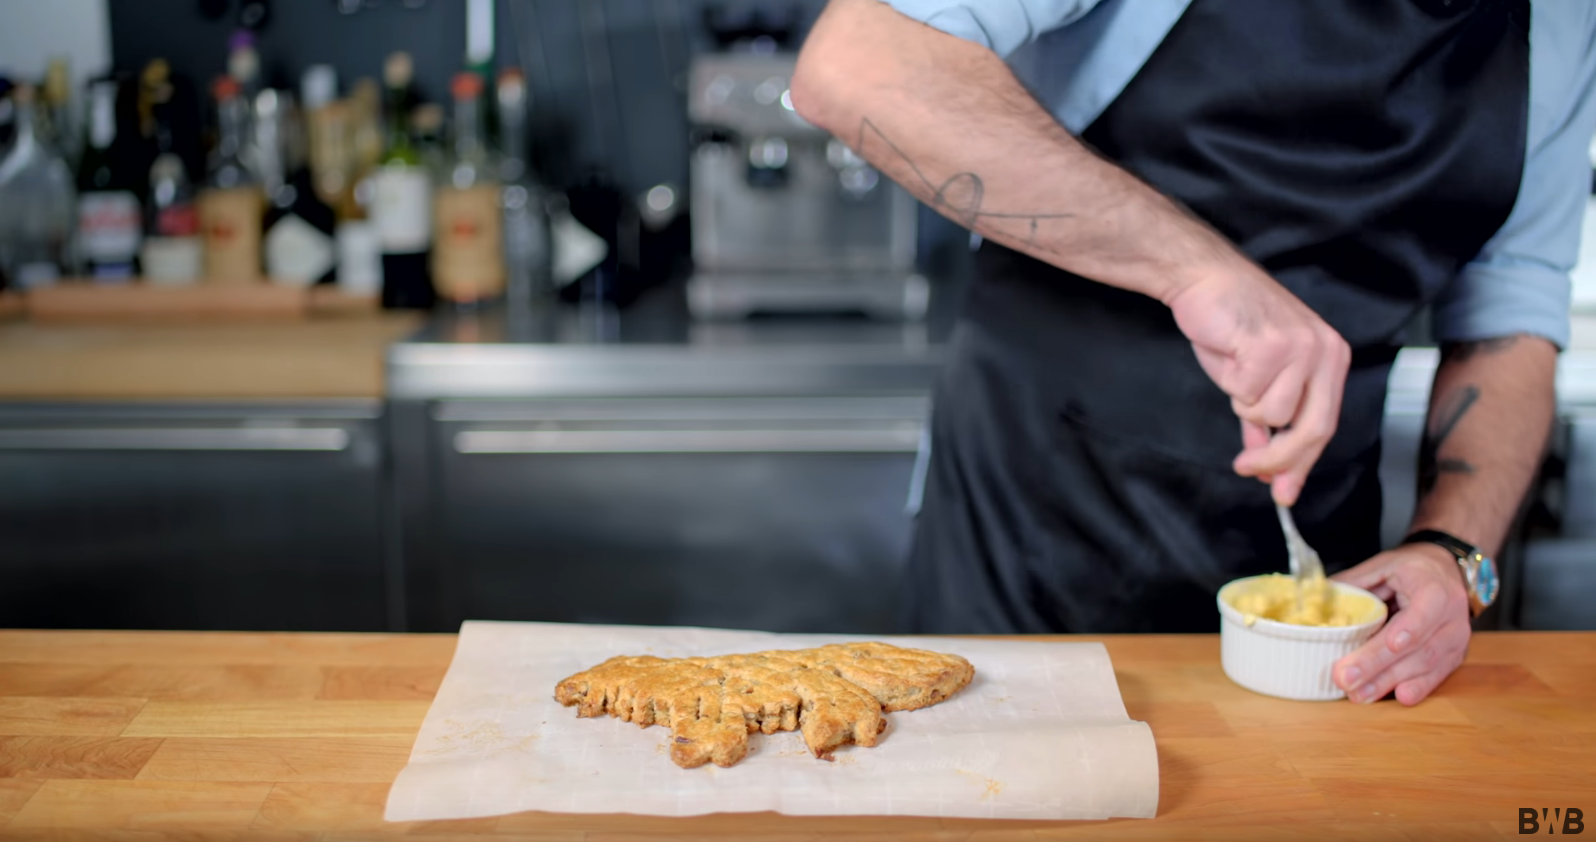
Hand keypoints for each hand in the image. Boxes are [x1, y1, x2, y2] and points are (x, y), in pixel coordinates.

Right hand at [1165, 265, 1350, 505]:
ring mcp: (1302, 348)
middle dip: (1276, 458)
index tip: (1283, 492)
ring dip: (1243, 401)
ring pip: (1272, 414)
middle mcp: (1325, 353)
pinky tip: (1229, 353)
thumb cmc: (1230, 324)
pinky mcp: (1273, 346)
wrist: (1205, 280)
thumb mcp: (1256, 376)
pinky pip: (1247, 394)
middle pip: (1310, 430)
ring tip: (1235, 367)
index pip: (1324, 426)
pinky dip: (1230, 382)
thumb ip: (1265, 418)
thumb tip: (1267, 463)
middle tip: (1246, 468)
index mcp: (1331, 358)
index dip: (1301, 463)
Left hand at [1330, 544, 1472, 704]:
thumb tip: (1313, 599)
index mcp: (1433, 588)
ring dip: (1390, 682)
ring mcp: (1456, 638)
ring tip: (1359, 694)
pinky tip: (1398, 697)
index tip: (1390, 645)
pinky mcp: (1455, 655)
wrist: (1448, 571)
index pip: (1423, 611)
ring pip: (1425, 665)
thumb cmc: (1412, 569)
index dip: (1408, 630)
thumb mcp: (1383, 566)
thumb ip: (1353, 583)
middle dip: (1380, 666)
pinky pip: (1437, 675)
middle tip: (1347, 679)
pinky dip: (1418, 687)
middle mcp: (1450, 615)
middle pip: (1417, 646)